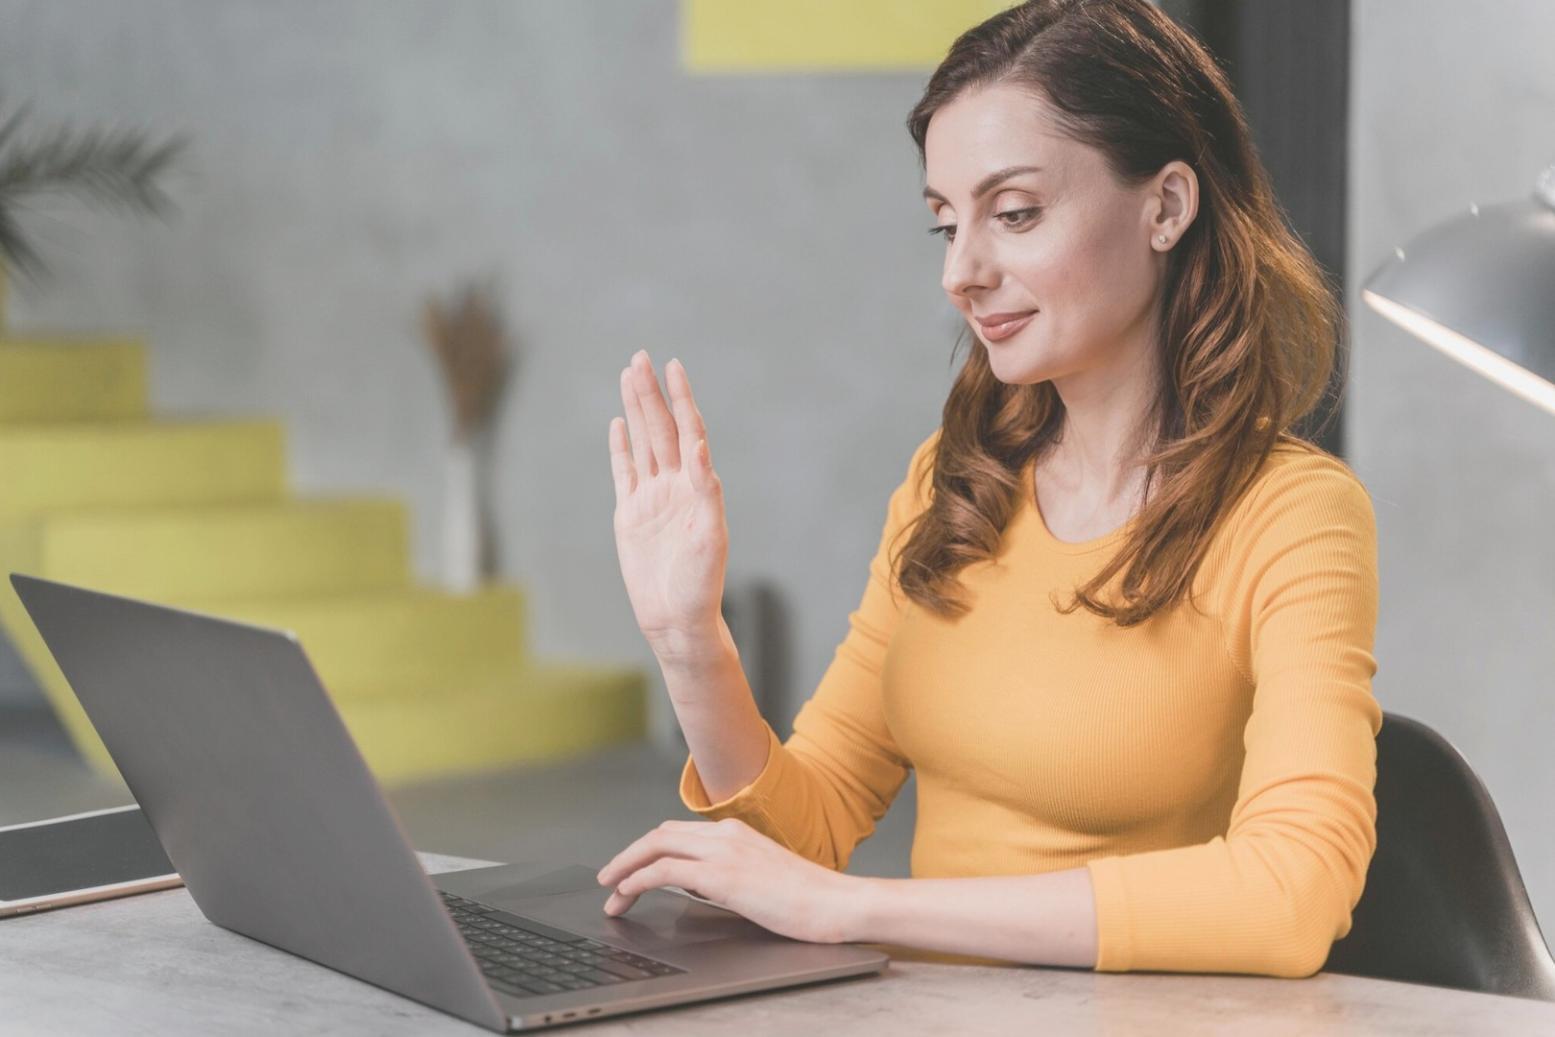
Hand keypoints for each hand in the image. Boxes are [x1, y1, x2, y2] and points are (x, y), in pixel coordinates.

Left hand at [595, 818, 859, 944]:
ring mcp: (724, 852)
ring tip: (611, 891)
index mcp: (736, 831)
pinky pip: (665, 871)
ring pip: (655, 847)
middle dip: (627, 856)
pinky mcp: (723, 876)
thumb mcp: (762, 876)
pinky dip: (638, 880)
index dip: (646, 848)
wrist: (837, 903)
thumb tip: (701, 886)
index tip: (629, 868)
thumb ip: (730, 873)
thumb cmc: (808, 898)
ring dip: (625, 868)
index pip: (677, 832)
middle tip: (608, 879)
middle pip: (660, 835)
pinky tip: (628, 893)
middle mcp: (726, 834)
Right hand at [609, 350, 728, 658]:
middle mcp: (674, 485)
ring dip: (637, 409)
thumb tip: (701, 448)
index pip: (688, 430)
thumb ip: (706, 490)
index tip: (674, 366)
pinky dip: (622, 447)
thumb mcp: (711, 535)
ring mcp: (651, 498)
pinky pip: (625, 472)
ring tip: (629, 375)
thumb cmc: (702, 582)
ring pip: (643, 442)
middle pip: (661, 428)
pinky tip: (620, 424)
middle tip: (641, 357)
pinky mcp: (630, 514)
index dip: (681, 398)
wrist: (677, 617)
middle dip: (651, 393)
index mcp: (697, 485)